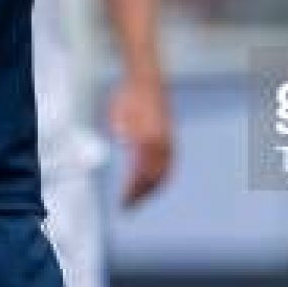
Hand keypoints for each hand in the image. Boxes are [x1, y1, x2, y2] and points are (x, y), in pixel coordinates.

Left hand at [110, 72, 172, 207]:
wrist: (147, 80)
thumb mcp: (116, 120)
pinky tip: (154, 184)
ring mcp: (168, 141)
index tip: (122, 202)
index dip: (131, 192)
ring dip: (152, 190)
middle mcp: (160, 143)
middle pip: (152, 179)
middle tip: (129, 207)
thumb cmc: (128, 97)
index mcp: (145, 140)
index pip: (138, 176)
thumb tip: (121, 157)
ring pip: (164, 174)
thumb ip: (119, 141)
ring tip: (140, 199)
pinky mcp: (171, 138)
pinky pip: (169, 165)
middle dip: (140, 196)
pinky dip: (162, 178)